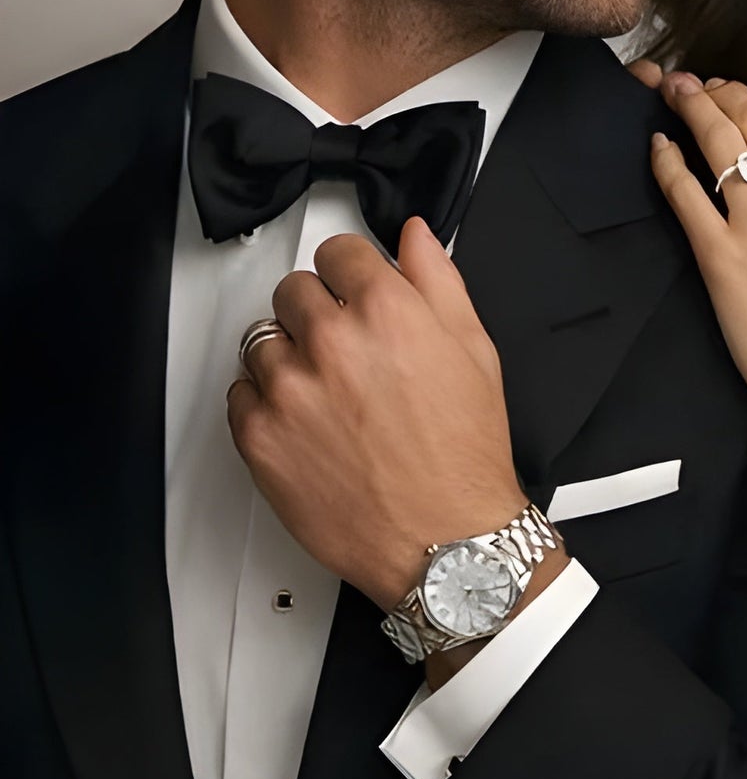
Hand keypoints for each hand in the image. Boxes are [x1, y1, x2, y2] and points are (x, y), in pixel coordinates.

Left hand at [227, 219, 527, 610]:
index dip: (351, 272)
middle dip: (319, 312)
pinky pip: (239, 395)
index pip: (338, 252)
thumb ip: (439, 282)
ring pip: (261, 341)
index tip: (354, 290)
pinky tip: (309, 425)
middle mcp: (332, 343)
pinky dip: (266, 404)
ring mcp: (289, 390)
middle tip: (346, 352)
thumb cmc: (463, 456)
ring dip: (289, 358)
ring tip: (329, 396)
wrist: (443, 540)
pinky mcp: (258, 436)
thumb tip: (415, 238)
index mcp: (388, 313)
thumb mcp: (474, 353)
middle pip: (293, 291)